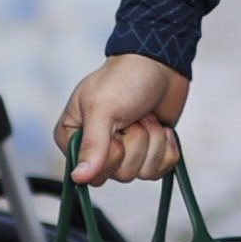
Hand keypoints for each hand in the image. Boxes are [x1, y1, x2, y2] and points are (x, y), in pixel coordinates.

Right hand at [58, 53, 190, 184]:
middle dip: (136, 142)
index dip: (111, 153)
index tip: (115, 128)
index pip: (91, 173)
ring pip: (142, 173)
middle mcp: (96, 150)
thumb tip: (78, 178)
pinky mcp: (148, 153)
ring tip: (146, 117)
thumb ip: (92, 146)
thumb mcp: (103, 108)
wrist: (160, 63)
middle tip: (133, 117)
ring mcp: (124, 152)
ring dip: (153, 141)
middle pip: (120, 174)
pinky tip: (162, 127)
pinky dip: (166, 147)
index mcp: (73, 137)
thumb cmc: (125, 78)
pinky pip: (160, 171)